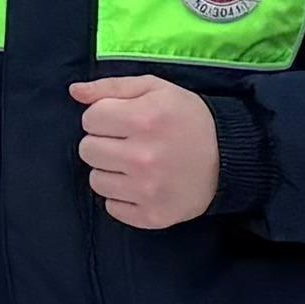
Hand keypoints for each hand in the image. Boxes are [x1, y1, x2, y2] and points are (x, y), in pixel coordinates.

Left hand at [72, 75, 219, 229]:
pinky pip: (112, 207)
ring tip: (135, 163)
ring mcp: (148, 190)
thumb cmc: (188, 118)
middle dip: (103, 143)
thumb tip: (74, 91)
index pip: (90, 119)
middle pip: (87, 150)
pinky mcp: (152, 216)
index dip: (104, 117)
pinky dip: (122, 197)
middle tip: (128, 142)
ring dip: (111, 171)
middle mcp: (144, 157)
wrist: (230, 157)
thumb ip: (111, 87)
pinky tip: (142, 184)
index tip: (123, 120)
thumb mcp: (155, 89)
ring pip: (96, 181)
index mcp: (144, 119)